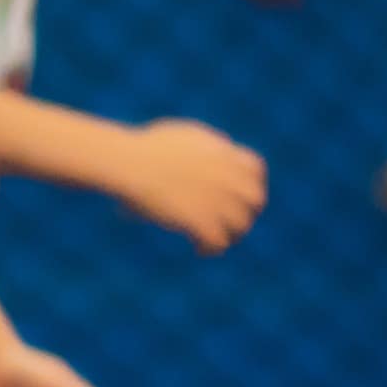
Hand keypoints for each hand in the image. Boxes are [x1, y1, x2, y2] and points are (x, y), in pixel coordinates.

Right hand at [120, 117, 266, 251]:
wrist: (130, 162)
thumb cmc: (145, 148)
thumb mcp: (184, 137)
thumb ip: (205, 148)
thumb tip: (210, 156)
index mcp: (223, 153)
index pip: (255, 170)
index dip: (252, 183)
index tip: (240, 195)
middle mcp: (227, 175)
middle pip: (255, 199)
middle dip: (247, 211)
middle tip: (231, 223)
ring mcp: (217, 199)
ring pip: (241, 225)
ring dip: (230, 234)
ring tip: (213, 240)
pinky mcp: (202, 220)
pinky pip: (219, 242)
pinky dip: (211, 249)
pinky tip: (199, 249)